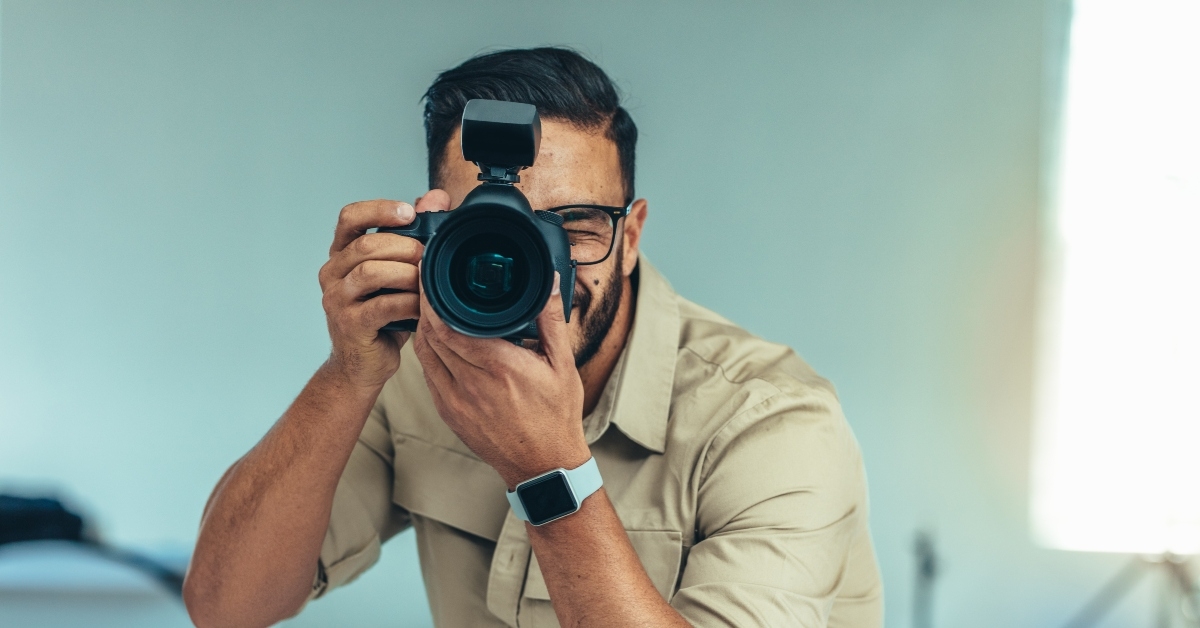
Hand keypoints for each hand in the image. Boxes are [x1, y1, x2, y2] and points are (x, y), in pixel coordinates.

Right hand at [318, 192, 449, 389]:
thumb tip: (436, 198)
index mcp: (342, 254)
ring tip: (426, 281)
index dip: (379, 210)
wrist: (362, 365)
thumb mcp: (397, 273)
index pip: (350, 217)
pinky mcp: (349, 325)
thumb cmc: (384, 315)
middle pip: (366, 244)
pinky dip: (408, 303)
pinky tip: (421, 307)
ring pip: (371, 272)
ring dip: (407, 273)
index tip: (409, 212)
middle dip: (404, 246)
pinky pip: (382, 306)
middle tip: (429, 255)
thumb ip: (412, 235)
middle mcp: (332, 273)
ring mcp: (336, 299)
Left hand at [411, 273, 589, 488]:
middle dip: (427, 307)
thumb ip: (551, 320)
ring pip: (425, 354)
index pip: (451, 325)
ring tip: (431, 308)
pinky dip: (428, 353)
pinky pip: (428, 374)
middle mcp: (472, 384)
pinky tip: (436, 340)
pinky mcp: (448, 413)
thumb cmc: (556, 417)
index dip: (436, 299)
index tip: (434, 279)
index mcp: (500, 366)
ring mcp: (456, 401)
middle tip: (430, 286)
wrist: (543, 465)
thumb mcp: (563, 365)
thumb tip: (548, 283)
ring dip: (424, 328)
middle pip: (432, 335)